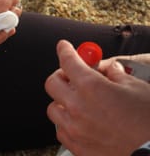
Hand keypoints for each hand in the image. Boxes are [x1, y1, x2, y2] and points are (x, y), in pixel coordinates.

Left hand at [44, 40, 149, 155]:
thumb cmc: (148, 122)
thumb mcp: (135, 87)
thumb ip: (115, 74)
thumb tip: (109, 70)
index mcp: (91, 87)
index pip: (68, 60)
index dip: (65, 50)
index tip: (63, 47)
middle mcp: (78, 107)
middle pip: (52, 83)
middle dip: (61, 75)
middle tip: (71, 76)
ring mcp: (75, 129)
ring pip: (53, 108)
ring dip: (62, 101)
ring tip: (77, 101)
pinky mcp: (77, 147)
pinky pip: (61, 131)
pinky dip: (67, 123)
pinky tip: (80, 121)